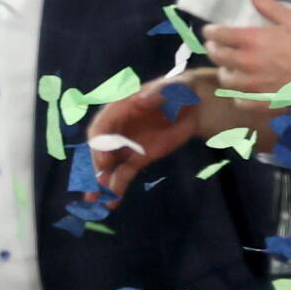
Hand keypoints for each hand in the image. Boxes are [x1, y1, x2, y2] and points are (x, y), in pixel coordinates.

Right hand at [87, 78, 204, 202]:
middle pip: (100, 150)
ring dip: (101, 182)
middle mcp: (117, 128)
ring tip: (98, 200)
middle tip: (96, 188)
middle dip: (96, 169)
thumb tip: (140, 101)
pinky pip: (123, 173)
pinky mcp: (138, 157)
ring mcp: (126, 144)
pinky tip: (113, 201)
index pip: (101, 128)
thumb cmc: (180, 91)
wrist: (194, 106)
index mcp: (119, 108)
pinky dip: (117, 187)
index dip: (99, 145)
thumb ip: (157, 93)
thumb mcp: (173, 88)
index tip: (104, 162)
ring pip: (108, 165)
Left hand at [202, 0, 290, 113]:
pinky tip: (242, 92)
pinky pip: (239, 102)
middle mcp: (246, 63)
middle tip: (215, 47)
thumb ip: (268, 7)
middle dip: (213, 50)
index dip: (211, 32)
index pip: (219, 35)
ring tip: (229, 69)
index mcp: (252, 40)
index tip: (209, 32)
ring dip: (225, 72)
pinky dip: (238, 96)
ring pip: (226, 80)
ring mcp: (252, 86)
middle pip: (218, 57)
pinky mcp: (261, 103)